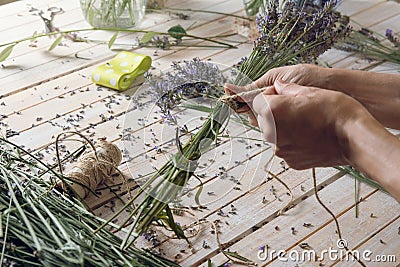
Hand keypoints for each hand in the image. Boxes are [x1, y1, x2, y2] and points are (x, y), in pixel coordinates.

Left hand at [251, 80, 370, 169]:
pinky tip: (310, 135)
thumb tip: (278, 86)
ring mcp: (281, 150)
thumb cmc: (335, 112)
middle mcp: (271, 133)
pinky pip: (286, 147)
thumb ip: (287, 89)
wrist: (353, 138)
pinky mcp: (291, 161)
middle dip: (275, 113)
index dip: (270, 96)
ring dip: (284, 128)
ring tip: (307, 122)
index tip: (282, 95)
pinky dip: (293, 141)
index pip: (257, 101)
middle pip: (264, 119)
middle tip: (297, 108)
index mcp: (272, 112)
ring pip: (275, 134)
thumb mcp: (310, 91)